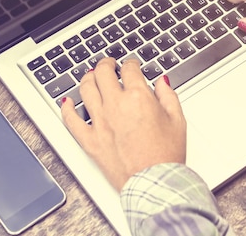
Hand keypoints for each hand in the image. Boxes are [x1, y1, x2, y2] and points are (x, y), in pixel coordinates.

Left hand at [61, 58, 186, 190]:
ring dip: (88, 78)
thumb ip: (168, 96)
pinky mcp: (90, 140)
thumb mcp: (178, 120)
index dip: (130, 63)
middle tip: (109, 65)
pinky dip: (67, 108)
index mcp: (138, 97)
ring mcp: (100, 122)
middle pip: (103, 73)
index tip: (131, 66)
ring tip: (92, 76)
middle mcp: (116, 106)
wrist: (154, 183)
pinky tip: (67, 102)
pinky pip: (71, 120)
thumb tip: (162, 83)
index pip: (129, 69)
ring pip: (86, 89)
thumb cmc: (166, 156)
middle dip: (106, 64)